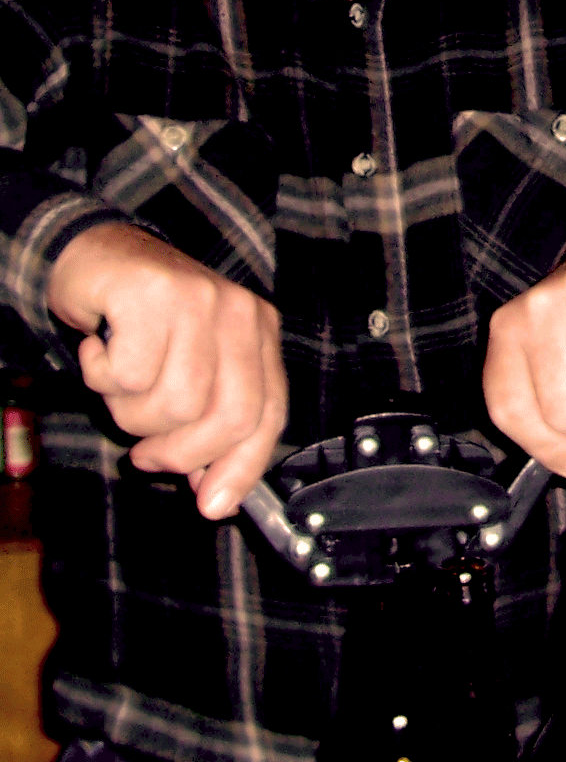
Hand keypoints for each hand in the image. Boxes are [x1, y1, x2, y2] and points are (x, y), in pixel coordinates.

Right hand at [47, 223, 285, 519]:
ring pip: (175, 403)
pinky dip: (102, 378)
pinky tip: (100, 351)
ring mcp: (203, 300)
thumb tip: (215, 494)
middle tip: (146, 453)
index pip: (269, 414)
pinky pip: (129, 376)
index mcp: (261, 333)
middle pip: (231, 415)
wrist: (99, 257)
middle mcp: (242, 314)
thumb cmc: (145, 322)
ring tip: (120, 383)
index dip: (243, 466)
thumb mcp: (189, 371)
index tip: (213, 504)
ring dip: (132, 412)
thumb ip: (209, 425)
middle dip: (183, 453)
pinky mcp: (156, 294)